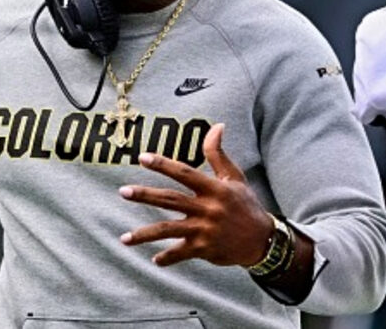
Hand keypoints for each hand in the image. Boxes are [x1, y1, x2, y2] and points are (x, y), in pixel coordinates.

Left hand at [119, 123, 274, 266]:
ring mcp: (204, 230)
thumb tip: (217, 126)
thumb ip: (218, 154)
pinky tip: (155, 259)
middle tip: (123, 191)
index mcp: (214, 189)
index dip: (163, 165)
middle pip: (171, 200)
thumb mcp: (234, 177)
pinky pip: (180, 253)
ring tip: (124, 238)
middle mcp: (207, 209)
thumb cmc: (245, 204)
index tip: (142, 158)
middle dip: (145, 195)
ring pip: (168, 230)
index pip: (184, 173)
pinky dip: (167, 257)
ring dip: (145, 234)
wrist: (262, 239)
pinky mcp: (204, 249)